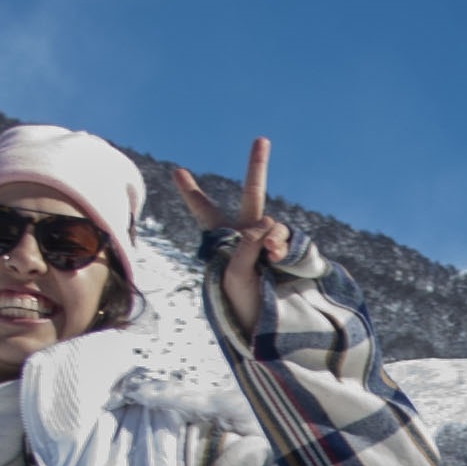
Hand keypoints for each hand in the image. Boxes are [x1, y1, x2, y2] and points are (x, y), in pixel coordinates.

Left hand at [165, 138, 289, 335]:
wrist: (267, 326)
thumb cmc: (240, 302)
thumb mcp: (235, 274)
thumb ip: (248, 245)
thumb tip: (268, 224)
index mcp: (225, 239)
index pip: (205, 211)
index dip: (192, 191)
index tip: (177, 171)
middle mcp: (248, 233)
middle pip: (252, 193)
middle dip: (258, 166)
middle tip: (262, 139)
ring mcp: (270, 241)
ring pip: (273, 223)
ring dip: (271, 236)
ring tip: (270, 257)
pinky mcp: (289, 252)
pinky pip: (286, 238)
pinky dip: (282, 245)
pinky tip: (279, 257)